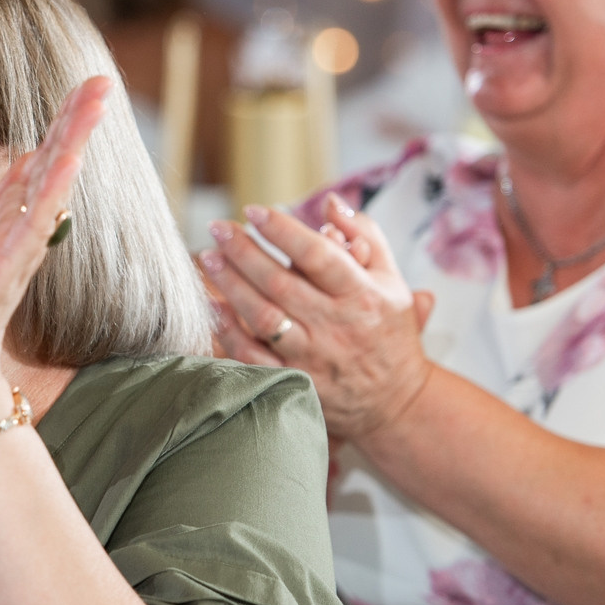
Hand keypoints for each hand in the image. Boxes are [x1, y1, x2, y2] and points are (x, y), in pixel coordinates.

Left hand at [0, 78, 109, 411]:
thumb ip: (4, 200)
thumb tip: (26, 155)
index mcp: (15, 219)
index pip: (44, 162)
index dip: (65, 124)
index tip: (91, 85)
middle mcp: (23, 233)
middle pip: (54, 169)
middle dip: (76, 125)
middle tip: (103, 84)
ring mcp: (14, 254)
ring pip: (48, 194)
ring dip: (69, 150)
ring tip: (89, 112)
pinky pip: (27, 234)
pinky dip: (48, 201)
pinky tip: (63, 170)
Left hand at [199, 193, 434, 440]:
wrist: (396, 402)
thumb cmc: (389, 332)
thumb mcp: (391, 281)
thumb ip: (364, 237)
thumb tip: (330, 202)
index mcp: (362, 295)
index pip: (317, 255)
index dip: (282, 230)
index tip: (253, 210)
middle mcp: (337, 325)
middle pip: (281, 283)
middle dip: (244, 251)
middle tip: (218, 228)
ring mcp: (314, 357)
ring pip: (264, 317)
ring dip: (231, 285)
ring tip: (209, 259)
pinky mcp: (296, 382)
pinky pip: (254, 357)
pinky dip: (229, 332)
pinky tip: (211, 308)